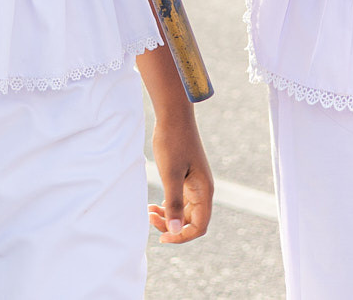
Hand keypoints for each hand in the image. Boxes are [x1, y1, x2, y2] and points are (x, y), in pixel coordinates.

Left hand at [147, 114, 212, 244]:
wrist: (173, 116)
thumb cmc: (173, 142)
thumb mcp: (170, 174)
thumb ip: (173, 203)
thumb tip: (174, 230)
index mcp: (204, 191)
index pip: (199, 226)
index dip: (182, 236)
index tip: (161, 237)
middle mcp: (203, 190)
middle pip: (191, 221)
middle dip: (171, 226)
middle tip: (149, 217)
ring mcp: (195, 184)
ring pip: (184, 212)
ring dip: (168, 216)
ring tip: (149, 212)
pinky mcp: (187, 178)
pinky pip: (180, 201)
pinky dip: (168, 206)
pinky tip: (154, 205)